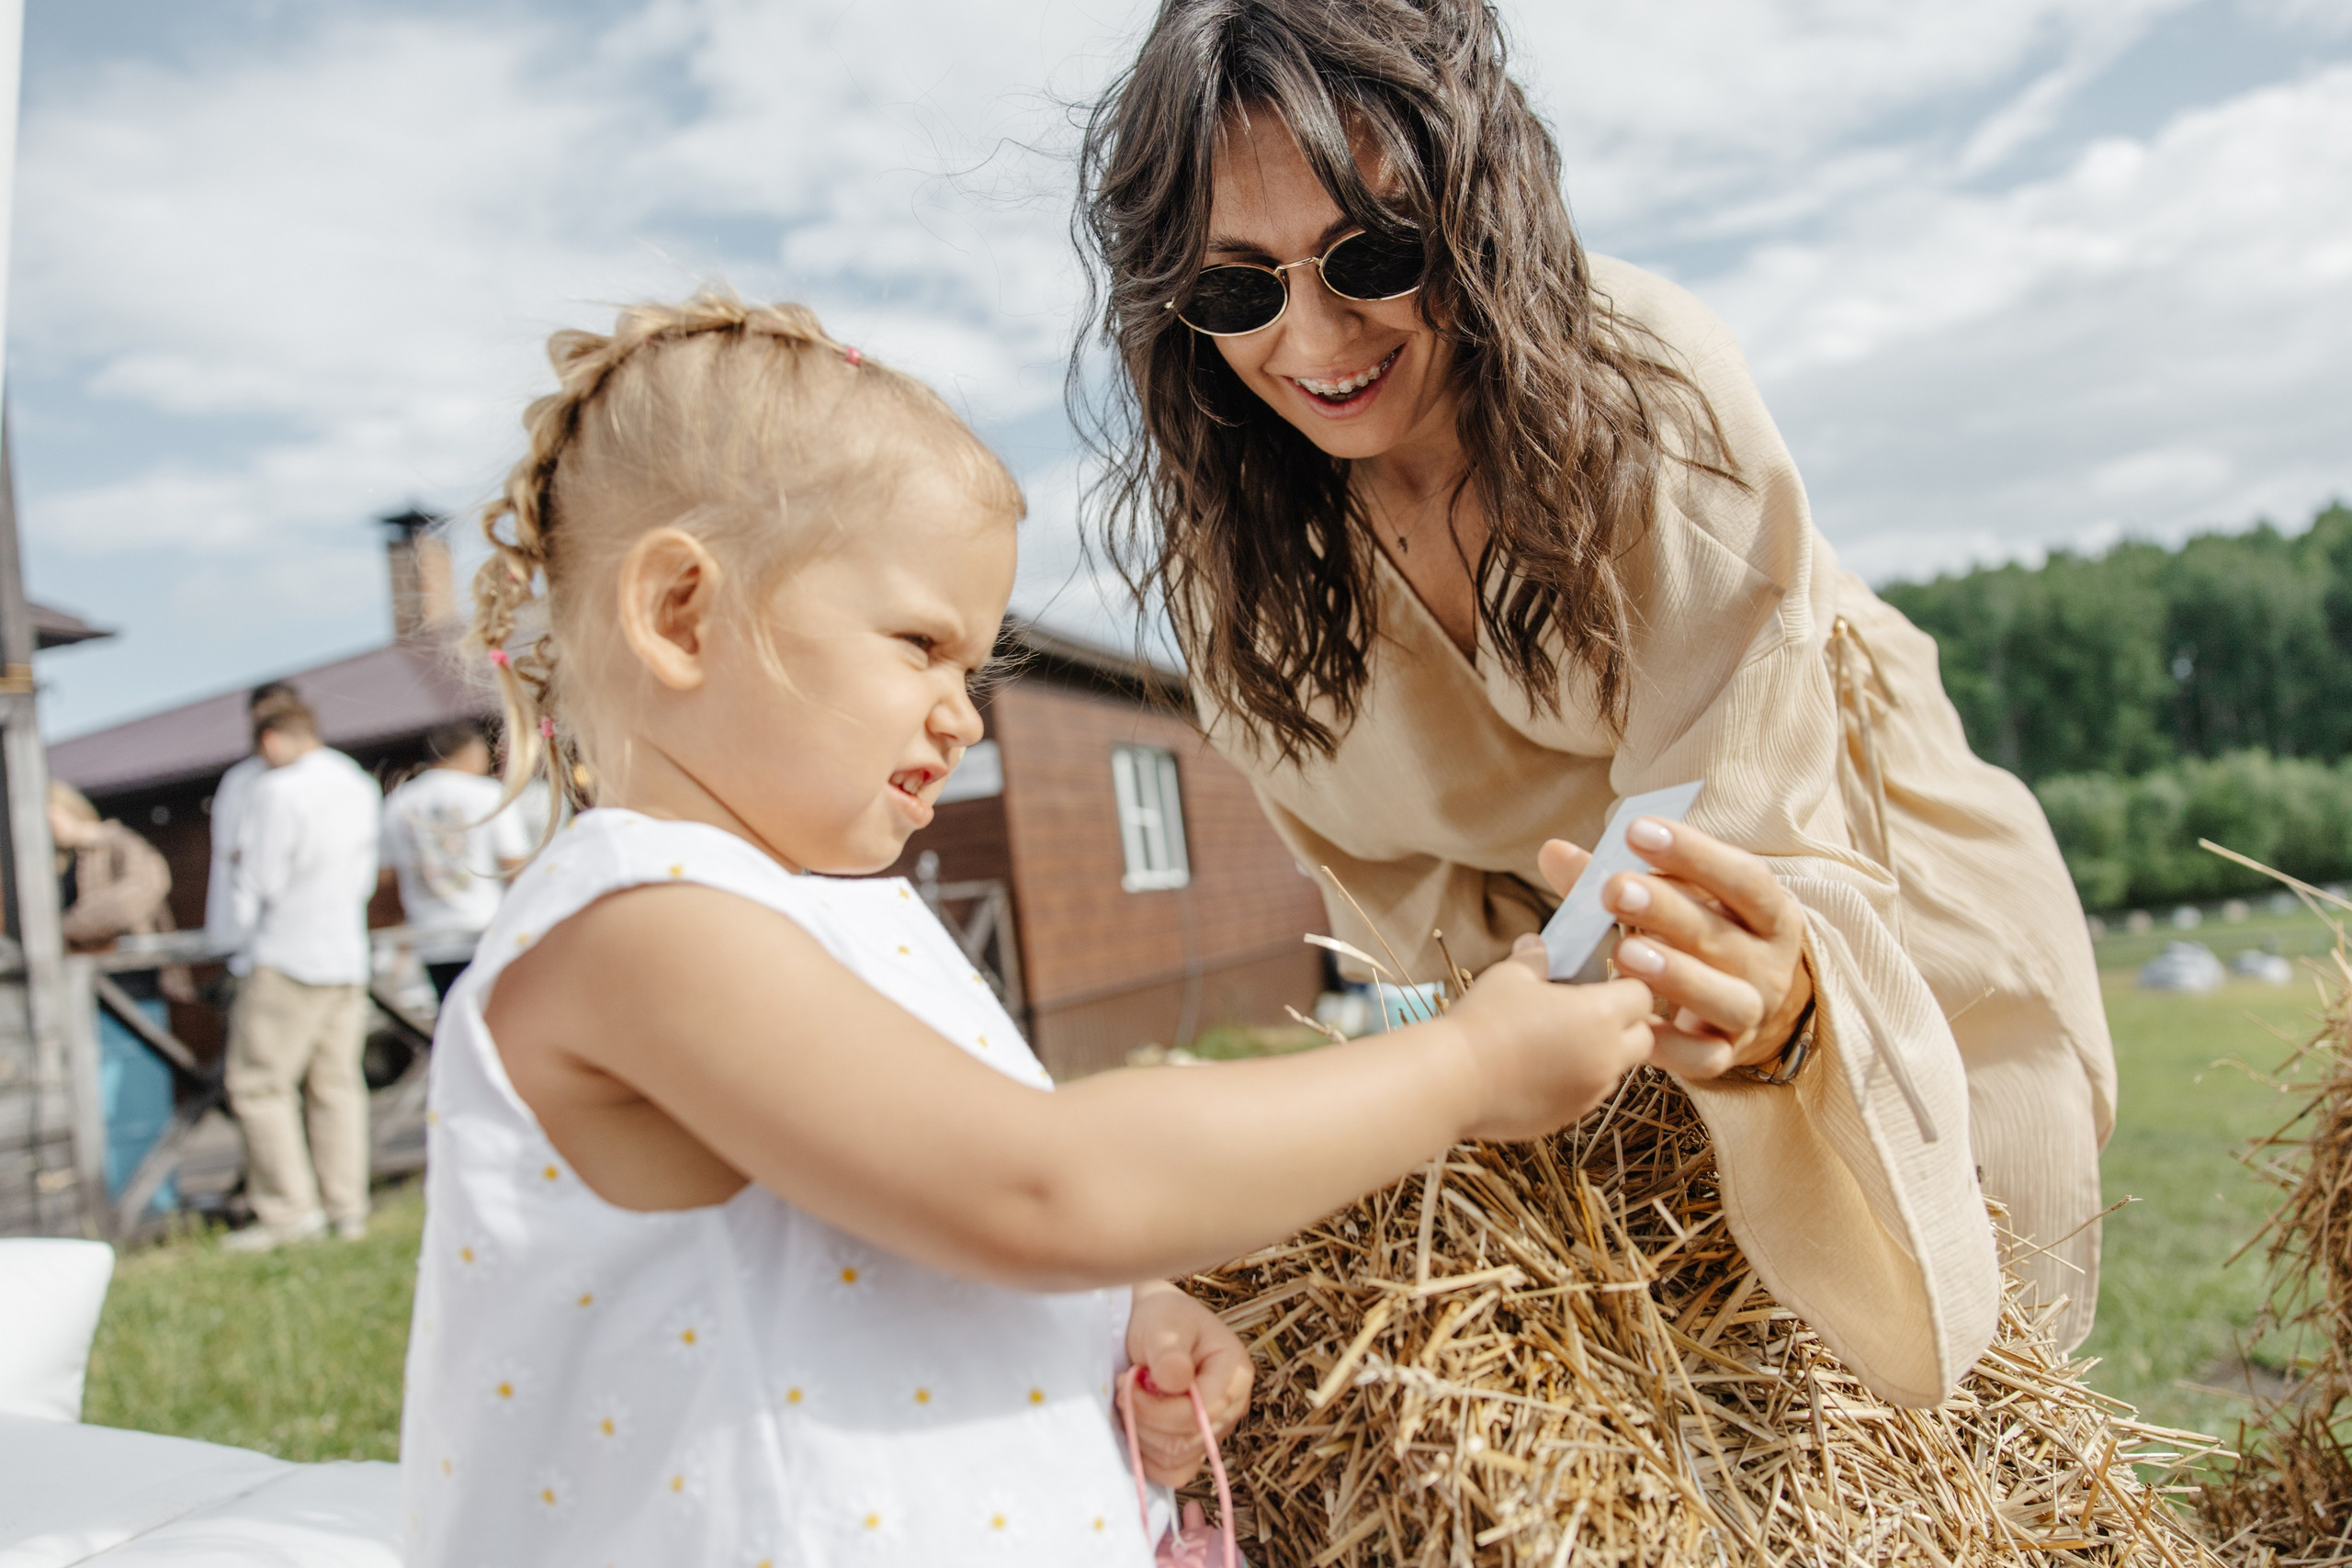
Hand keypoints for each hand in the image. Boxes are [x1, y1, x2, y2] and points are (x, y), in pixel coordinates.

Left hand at [1123, 1280, 1252, 1485]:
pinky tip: (1136, 1425)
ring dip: (1141, 1435)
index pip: (1203, 1413)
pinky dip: (1147, 1456)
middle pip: (1188, 1441)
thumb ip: (1170, 1353)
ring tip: (1130, 1400)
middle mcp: (1232, 1407)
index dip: (1159, 1409)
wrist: (1151, 1327)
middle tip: (1122, 1389)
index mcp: (1235, 1373)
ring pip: (1176, 1459)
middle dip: (1146, 1419)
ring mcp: (1214, 1432)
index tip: (1127, 1382)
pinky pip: (1173, 1473)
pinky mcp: (1194, 1448)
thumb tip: (1176, 1382)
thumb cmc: (1161, 1319)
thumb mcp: (1163, 1325)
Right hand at [1440, 938, 1655, 1140]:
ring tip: (1560, 1041)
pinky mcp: (1569, 1116)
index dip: (1625, 986)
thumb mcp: (1509, 976)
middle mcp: (1606, 1057)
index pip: (1642, 996)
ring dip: (1602, 1054)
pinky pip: (1588, 1093)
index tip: (1602, 982)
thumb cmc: (1482, 1021)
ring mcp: (1590, 1092)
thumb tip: (1540, 944)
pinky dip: (1577, 1080)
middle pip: (1643, 1038)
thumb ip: (1536, 959)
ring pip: (1616, 1069)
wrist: (1452, 1082)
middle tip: (1591, 1012)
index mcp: (1600, 1015)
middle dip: (1626, 1024)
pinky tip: (1540, 1068)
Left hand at [1536, 820, 1811, 1079]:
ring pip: (1725, 998)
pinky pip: (1704, 1057)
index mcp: (1767, 911)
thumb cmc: (1698, 935)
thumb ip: (1618, 877)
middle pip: (1721, 936)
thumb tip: (1553, 852)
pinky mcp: (1727, 1053)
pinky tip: (1635, 1025)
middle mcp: (1769, 962)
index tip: (1637, 830)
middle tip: (1614, 889)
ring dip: (1676, 976)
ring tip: (1625, 954)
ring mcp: (1752, 1011)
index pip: (1742, 877)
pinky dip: (1671, 1045)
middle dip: (1667, 911)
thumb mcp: (1679, 899)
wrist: (1746, 1001)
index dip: (1694, 853)